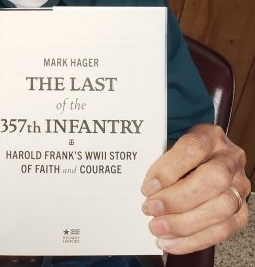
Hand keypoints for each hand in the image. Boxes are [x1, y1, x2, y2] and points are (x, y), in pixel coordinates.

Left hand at [141, 123, 249, 253]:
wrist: (203, 160)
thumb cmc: (180, 154)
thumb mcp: (169, 144)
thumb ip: (157, 158)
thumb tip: (137, 183)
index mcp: (210, 136)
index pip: (193, 148)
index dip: (169, 168)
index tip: (148, 185)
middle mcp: (230, 159)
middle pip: (212, 179)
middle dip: (178, 198)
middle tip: (150, 208)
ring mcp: (238, 186)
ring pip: (221, 208)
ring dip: (185, 223)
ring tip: (158, 228)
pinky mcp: (240, 211)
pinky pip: (222, 230)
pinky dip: (193, 240)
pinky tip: (171, 242)